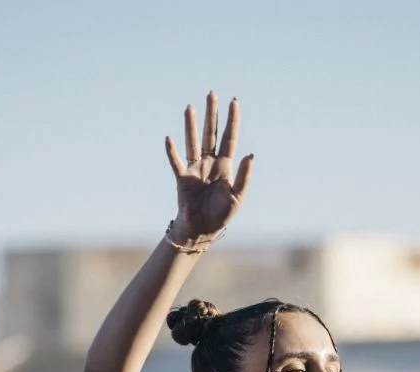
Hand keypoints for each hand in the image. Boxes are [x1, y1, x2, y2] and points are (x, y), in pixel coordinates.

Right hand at [165, 92, 253, 240]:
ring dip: (191, 125)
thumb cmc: (220, 214)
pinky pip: (176, 162)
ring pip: (193, 141)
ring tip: (190, 107)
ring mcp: (195, 168)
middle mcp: (210, 162)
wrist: (202, 229)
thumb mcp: (237, 197)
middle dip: (211, 114)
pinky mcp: (182, 178)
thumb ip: (243, 176)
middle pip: (211, 133)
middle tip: (212, 93)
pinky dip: (172, 152)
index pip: (230, 137)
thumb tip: (250, 155)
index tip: (234, 102)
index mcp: (225, 166)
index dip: (232, 120)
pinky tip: (169, 139)